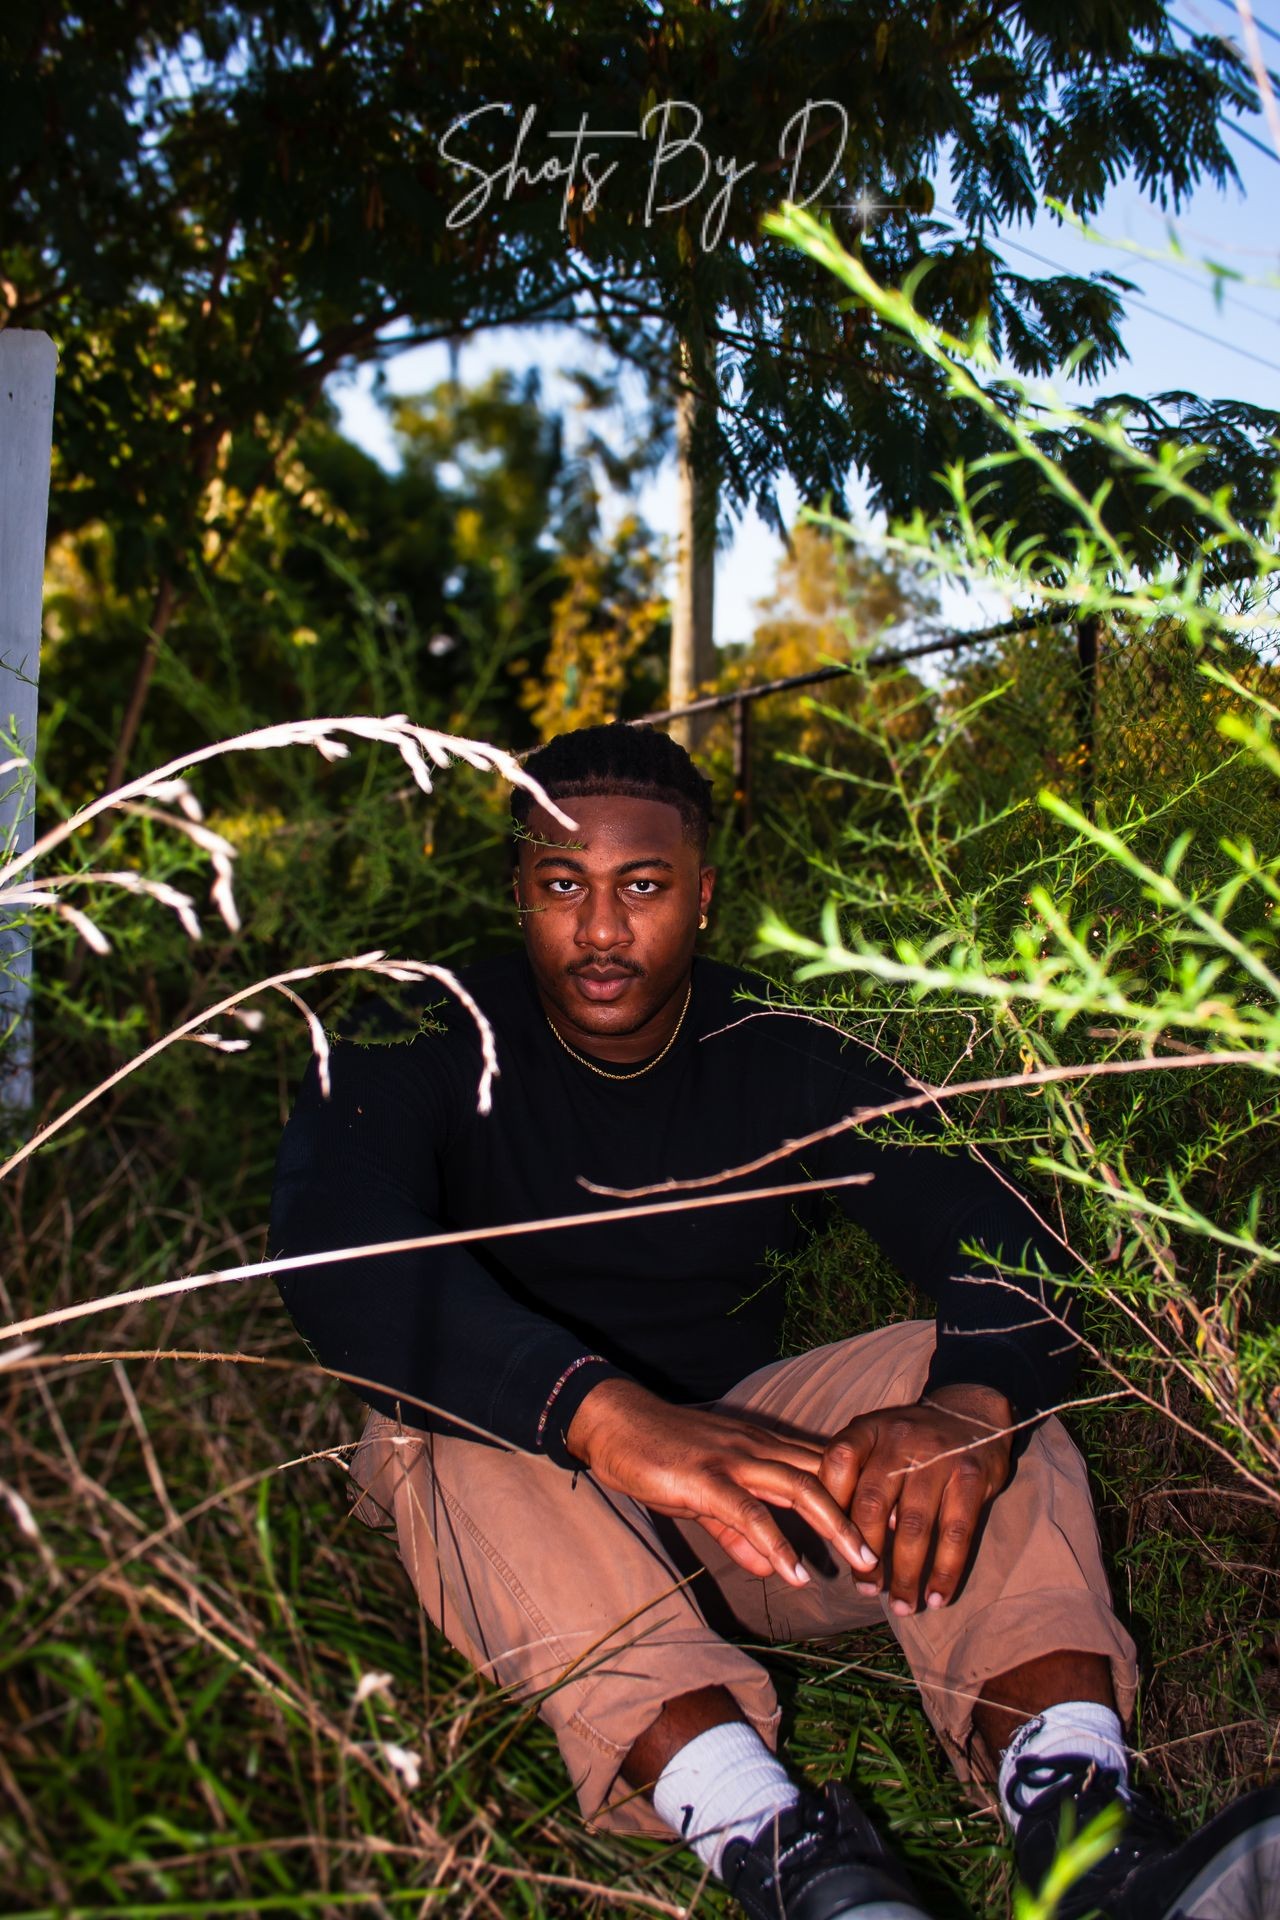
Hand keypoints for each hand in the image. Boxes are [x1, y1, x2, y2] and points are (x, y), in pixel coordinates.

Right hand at [566, 1378, 877, 1587]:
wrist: (614, 1422)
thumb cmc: (660, 1456)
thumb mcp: (706, 1499)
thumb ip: (739, 1532)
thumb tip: (769, 1567)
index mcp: (762, 1450)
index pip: (825, 1468)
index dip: (863, 1493)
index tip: (898, 1522)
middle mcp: (758, 1448)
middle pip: (827, 1476)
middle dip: (867, 1511)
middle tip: (901, 1547)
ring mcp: (734, 1460)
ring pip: (800, 1488)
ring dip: (837, 1527)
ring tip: (865, 1564)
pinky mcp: (706, 1478)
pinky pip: (749, 1512)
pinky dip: (776, 1543)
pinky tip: (796, 1572)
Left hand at [817, 1383, 1013, 1615]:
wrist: (972, 1411)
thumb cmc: (912, 1440)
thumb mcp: (876, 1439)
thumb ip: (855, 1474)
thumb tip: (836, 1536)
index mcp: (868, 1429)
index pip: (838, 1462)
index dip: (829, 1505)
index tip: (830, 1545)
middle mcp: (899, 1440)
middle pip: (872, 1502)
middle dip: (864, 1553)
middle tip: (866, 1588)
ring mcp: (937, 1458)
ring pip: (913, 1525)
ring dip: (905, 1573)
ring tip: (902, 1606)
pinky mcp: (970, 1477)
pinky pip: (956, 1533)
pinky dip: (944, 1570)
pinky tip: (937, 1596)